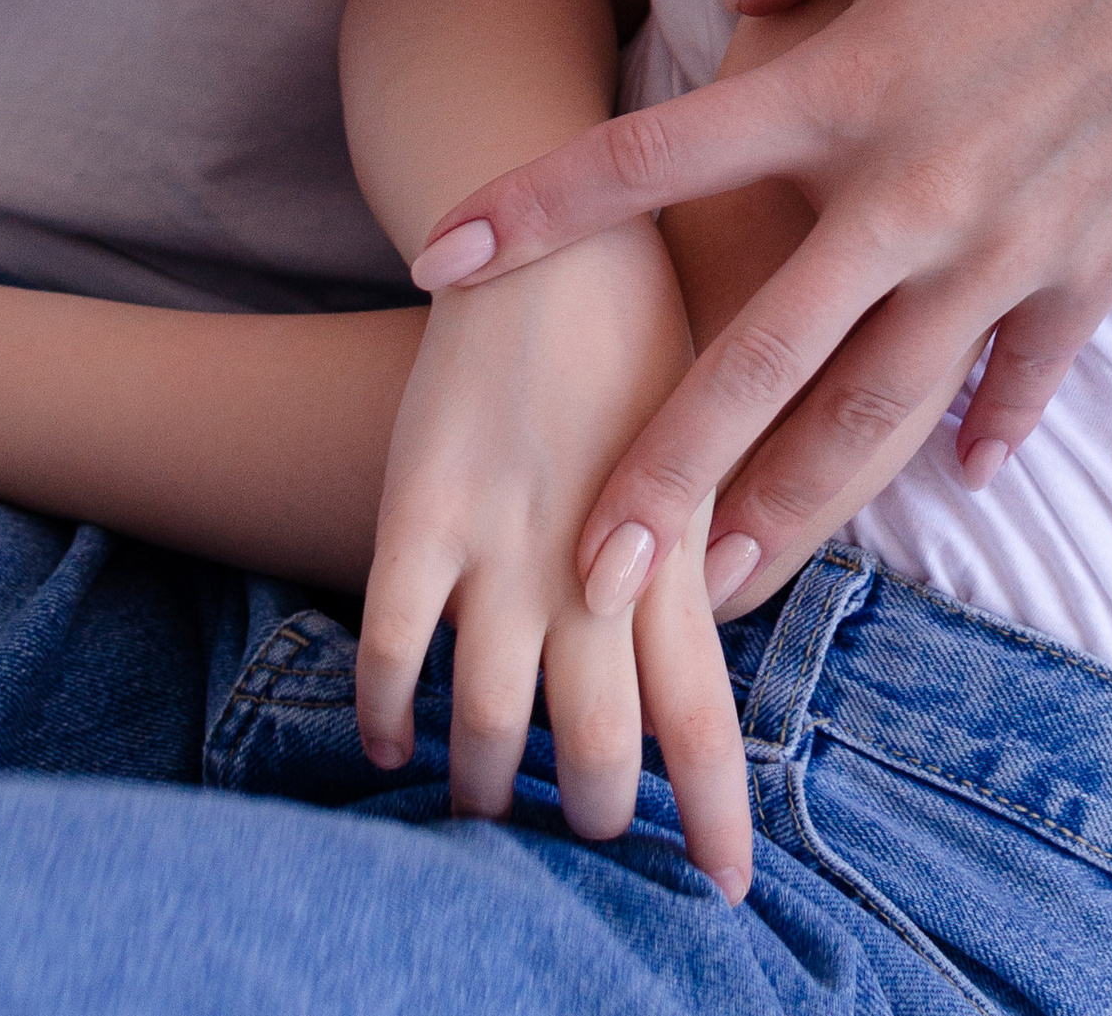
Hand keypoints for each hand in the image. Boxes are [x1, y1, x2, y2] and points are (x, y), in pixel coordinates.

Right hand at [356, 223, 750, 899]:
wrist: (568, 224)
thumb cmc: (654, 331)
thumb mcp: (714, 437)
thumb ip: (706, 548)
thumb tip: (711, 646)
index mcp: (680, 545)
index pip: (703, 714)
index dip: (711, 809)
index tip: (726, 886)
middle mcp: (594, 556)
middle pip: (597, 741)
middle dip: (594, 813)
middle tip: (593, 842)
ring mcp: (504, 533)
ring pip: (492, 713)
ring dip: (489, 782)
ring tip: (489, 813)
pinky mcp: (423, 500)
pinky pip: (394, 635)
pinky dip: (385, 705)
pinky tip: (386, 744)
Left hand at [411, 0, 1111, 605]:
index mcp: (849, 88)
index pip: (661, 157)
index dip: (543, 206)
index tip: (442, 261)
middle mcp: (909, 196)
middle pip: (760, 364)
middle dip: (664, 476)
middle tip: (587, 573)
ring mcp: (1002, 254)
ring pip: (875, 418)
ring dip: (791, 511)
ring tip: (721, 590)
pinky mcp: (1088, 276)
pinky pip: (1018, 380)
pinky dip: (987, 432)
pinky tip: (962, 477)